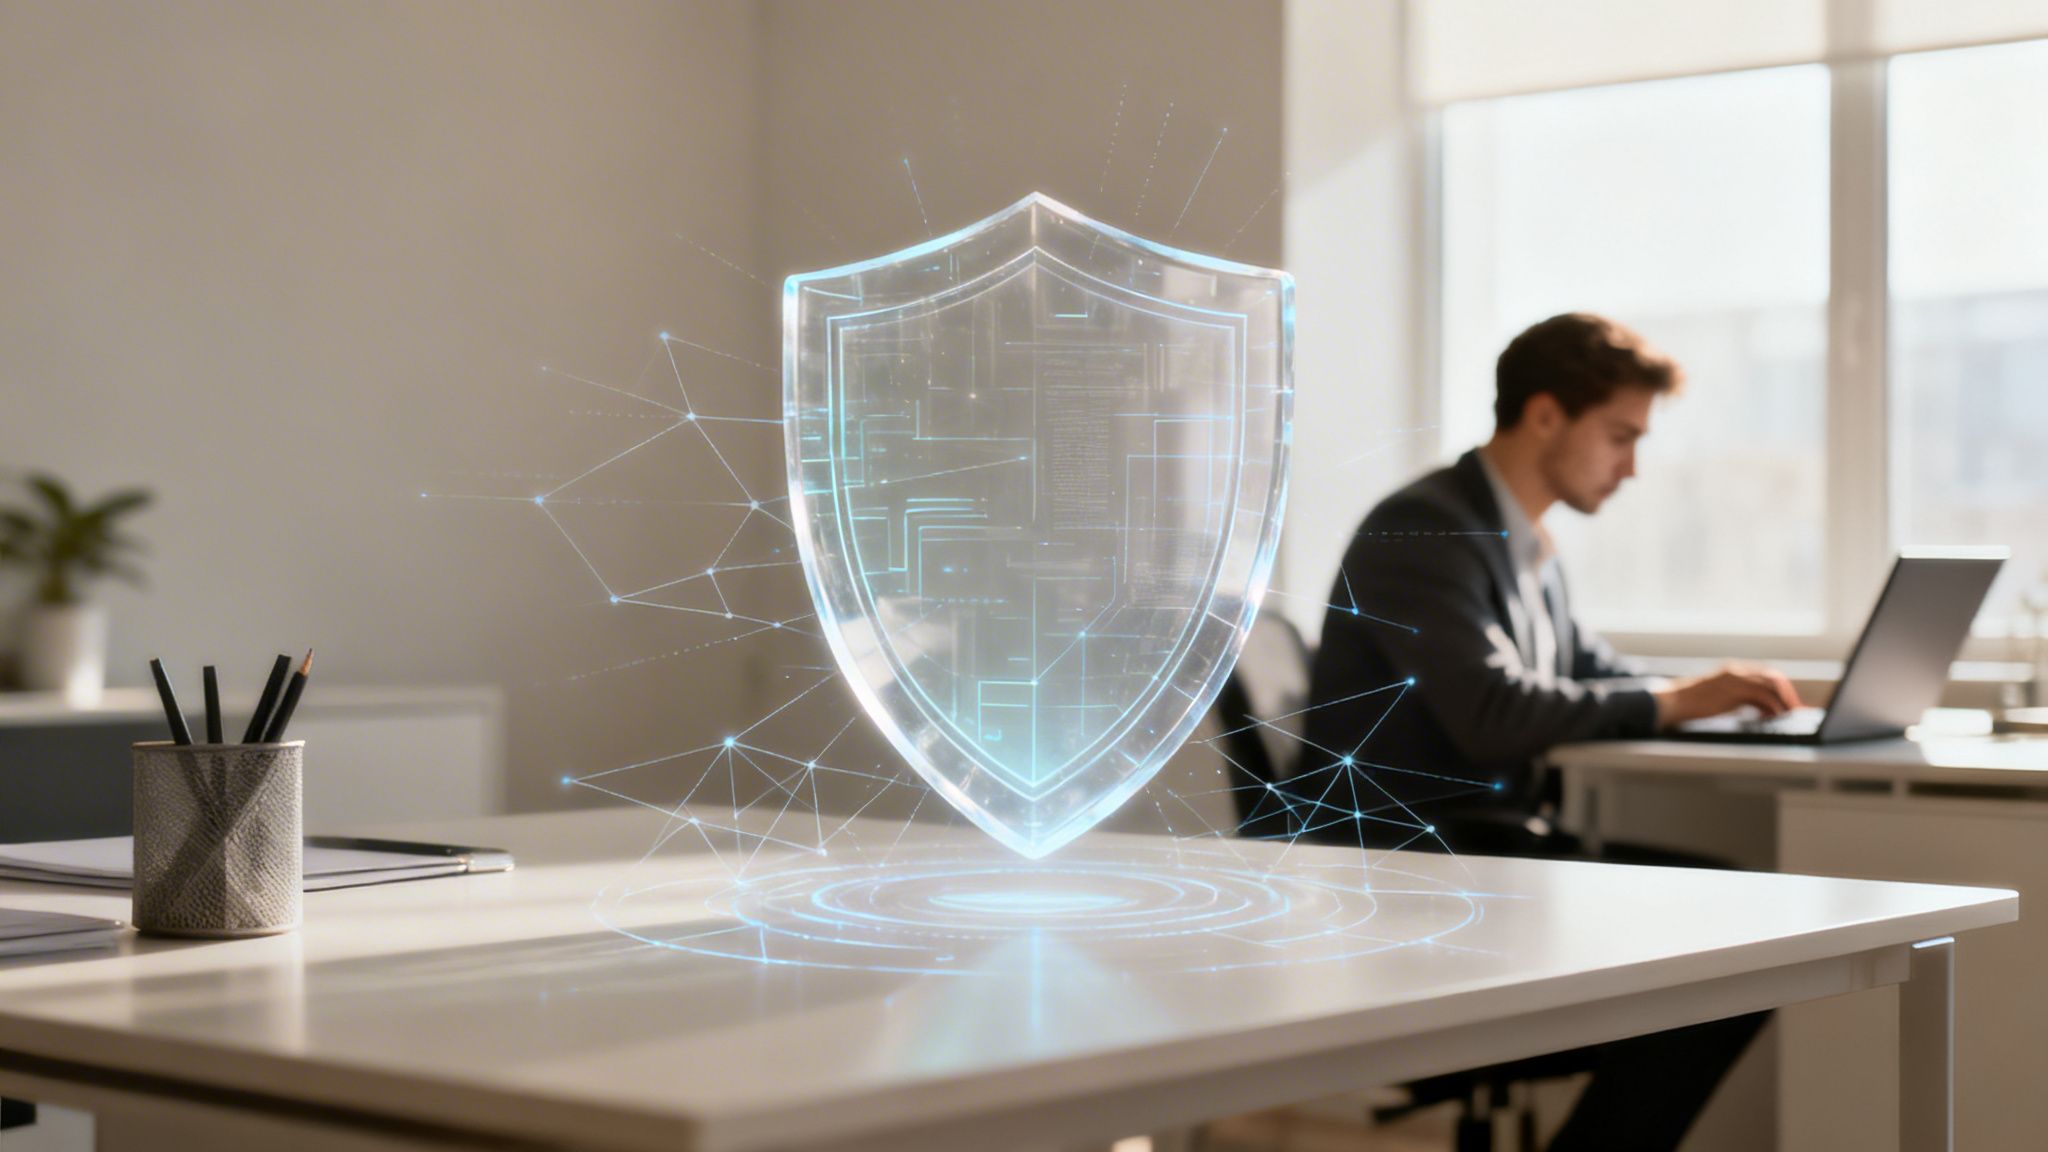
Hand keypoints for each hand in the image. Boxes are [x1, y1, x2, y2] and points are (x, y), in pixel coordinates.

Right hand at [1652, 662, 1801, 728]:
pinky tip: (1774, 716)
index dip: (1782, 689)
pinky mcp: (1732, 690)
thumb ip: (1742, 698)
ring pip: (1770, 684)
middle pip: (1773, 677)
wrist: (1672, 702)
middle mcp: (1736, 670)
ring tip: (1790, 713)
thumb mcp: (1721, 697)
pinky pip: (1760, 696)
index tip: (1790, 703)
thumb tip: (1765, 709)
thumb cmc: (1693, 703)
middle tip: (1796, 709)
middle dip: (1788, 694)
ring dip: (1784, 700)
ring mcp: (1734, 678)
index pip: (1766, 675)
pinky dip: (1772, 706)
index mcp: (1734, 670)